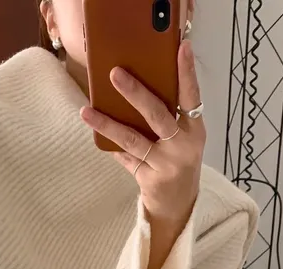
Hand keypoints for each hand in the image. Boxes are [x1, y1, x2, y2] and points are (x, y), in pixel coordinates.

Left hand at [80, 40, 205, 232]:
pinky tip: (96, 134)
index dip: (186, 73)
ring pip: (133, 139)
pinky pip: (125, 157)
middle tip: (115, 74)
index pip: (191, 96)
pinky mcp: (149, 179)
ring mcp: (166, 164)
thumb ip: (170, 117)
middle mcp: (182, 146)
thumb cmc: (178, 163)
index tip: (181, 48)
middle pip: (157, 115)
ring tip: (87, 111)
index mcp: (195, 130)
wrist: (178, 206)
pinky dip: (111, 146)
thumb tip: (138, 85)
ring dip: (108, 123)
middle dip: (135, 93)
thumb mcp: (184, 139)